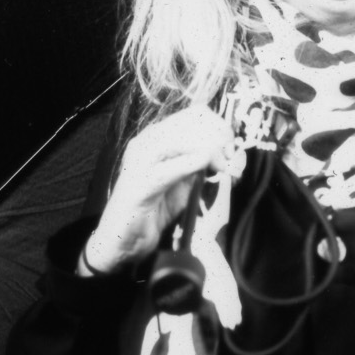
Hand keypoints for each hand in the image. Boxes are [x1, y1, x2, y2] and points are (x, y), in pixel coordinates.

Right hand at [81, 107, 236, 275]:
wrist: (121, 240)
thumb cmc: (153, 210)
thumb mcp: (185, 182)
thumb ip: (203, 165)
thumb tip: (232, 154)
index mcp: (157, 136)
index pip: (197, 113)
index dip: (221, 128)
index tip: (232, 150)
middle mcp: (147, 141)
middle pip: (195, 121)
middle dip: (221, 139)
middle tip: (232, 161)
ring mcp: (141, 160)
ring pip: (184, 139)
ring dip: (212, 152)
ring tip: (224, 168)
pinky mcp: (140, 183)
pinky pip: (173, 167)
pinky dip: (196, 166)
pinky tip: (210, 173)